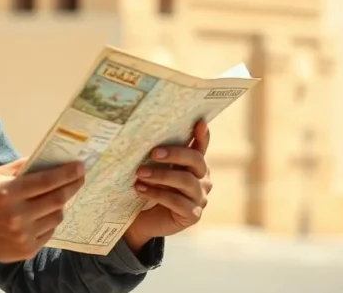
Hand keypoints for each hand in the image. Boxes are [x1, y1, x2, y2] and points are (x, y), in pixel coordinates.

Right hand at [0, 157, 84, 264]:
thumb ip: (19, 166)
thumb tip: (45, 158)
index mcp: (9, 192)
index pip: (47, 180)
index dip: (67, 173)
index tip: (79, 166)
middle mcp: (18, 215)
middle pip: (58, 198)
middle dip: (73, 185)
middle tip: (80, 177)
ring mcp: (24, 234)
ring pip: (57, 216)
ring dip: (61, 204)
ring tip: (57, 197)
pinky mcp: (27, 249)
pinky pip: (50, 231)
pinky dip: (51, 221)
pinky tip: (44, 215)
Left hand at [124, 120, 211, 250]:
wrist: (144, 220)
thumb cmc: (151, 188)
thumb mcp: (155, 168)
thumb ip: (158, 155)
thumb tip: (146, 133)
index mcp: (196, 164)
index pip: (201, 146)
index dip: (202, 135)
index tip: (199, 123)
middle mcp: (203, 179)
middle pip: (196, 160)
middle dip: (175, 154)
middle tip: (153, 153)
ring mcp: (200, 198)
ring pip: (185, 181)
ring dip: (161, 176)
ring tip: (140, 173)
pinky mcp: (193, 215)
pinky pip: (177, 202)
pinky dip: (157, 194)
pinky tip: (140, 189)